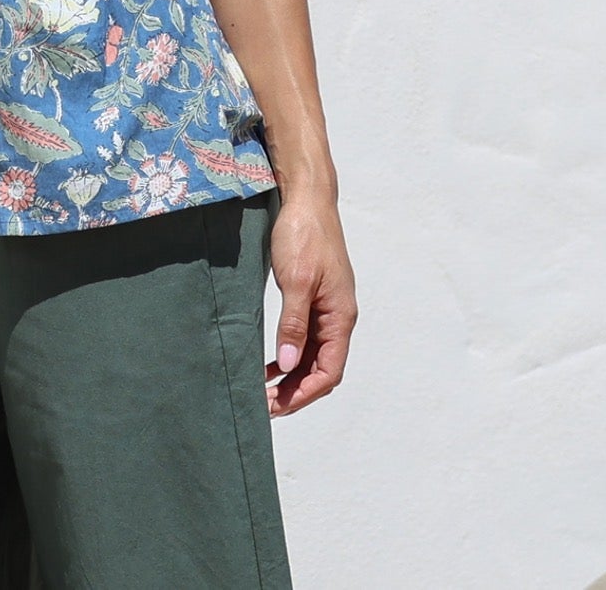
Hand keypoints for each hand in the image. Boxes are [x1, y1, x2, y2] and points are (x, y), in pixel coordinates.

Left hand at [264, 189, 357, 415]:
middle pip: (323, 368)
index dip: (303, 394)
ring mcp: (328, 307)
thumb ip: (293, 323)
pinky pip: (307, 337)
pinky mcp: (315, 297)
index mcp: (340, 316)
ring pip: (315, 355)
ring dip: (293, 376)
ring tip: (265, 389)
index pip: (328, 372)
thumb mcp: (295, 280)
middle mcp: (338, 316)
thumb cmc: (303, 235)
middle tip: (265, 405)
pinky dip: (291, 354)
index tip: (276, 407)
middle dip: (296, 391)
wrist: (306, 198)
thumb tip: (289, 365)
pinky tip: (271, 361)